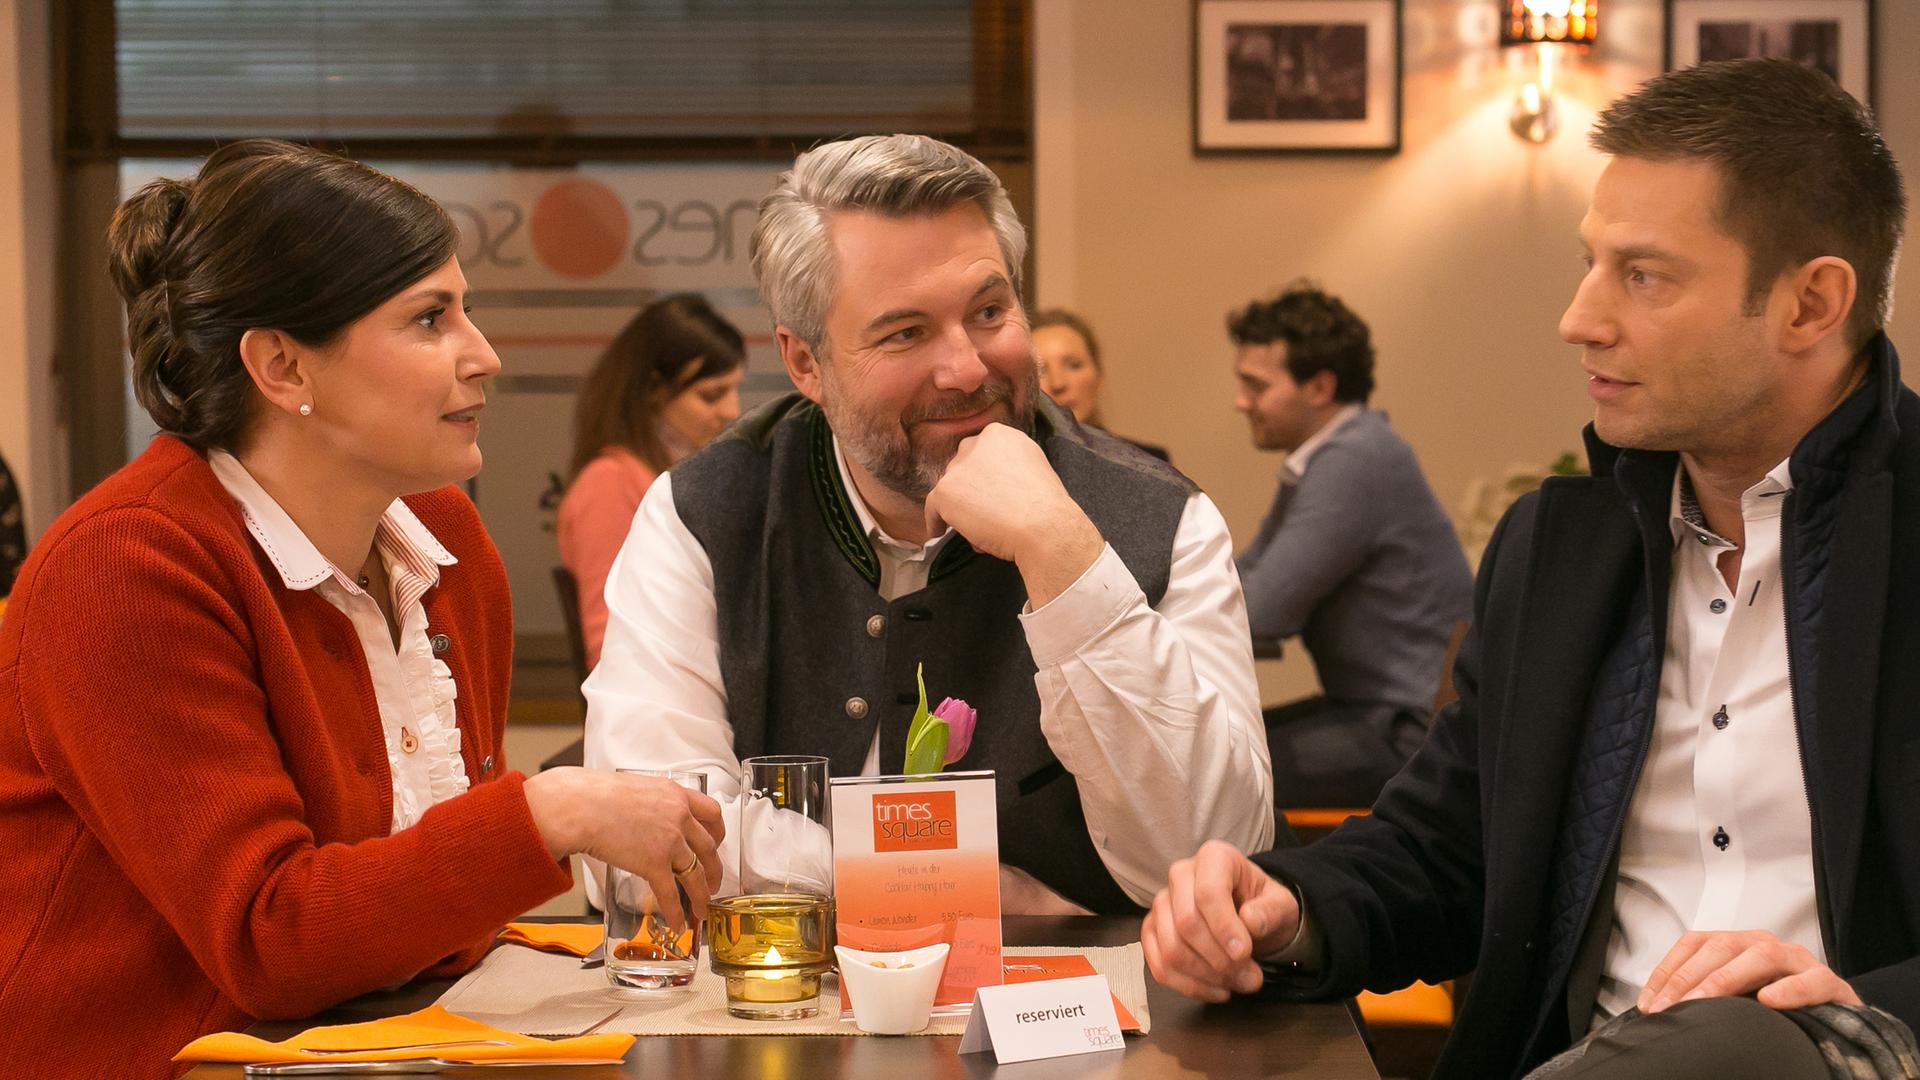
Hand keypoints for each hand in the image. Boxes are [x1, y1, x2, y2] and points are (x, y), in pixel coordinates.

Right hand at [524, 767, 725, 928]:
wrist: (579, 806)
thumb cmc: (595, 794)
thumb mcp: (636, 788)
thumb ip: (651, 803)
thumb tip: (645, 816)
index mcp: (675, 795)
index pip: (712, 813)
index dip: (718, 832)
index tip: (715, 843)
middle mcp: (679, 817)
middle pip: (709, 847)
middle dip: (715, 869)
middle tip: (713, 882)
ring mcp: (670, 841)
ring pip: (697, 874)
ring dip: (702, 895)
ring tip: (702, 909)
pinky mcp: (654, 863)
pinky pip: (671, 893)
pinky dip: (677, 912)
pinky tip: (678, 923)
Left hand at [924, 423, 1103, 607]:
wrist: (1043, 526)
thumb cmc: (1046, 505)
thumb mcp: (1032, 467)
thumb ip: (1008, 466)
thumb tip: (993, 483)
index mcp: (999, 434)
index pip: (979, 454)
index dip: (982, 476)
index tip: (989, 494)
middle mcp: (975, 443)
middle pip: (962, 470)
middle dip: (970, 491)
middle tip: (985, 514)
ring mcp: (957, 468)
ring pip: (950, 491)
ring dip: (961, 510)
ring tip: (981, 532)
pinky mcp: (944, 491)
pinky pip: (932, 509)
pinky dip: (935, 522)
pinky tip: (939, 533)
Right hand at [1142, 840, 1300, 1002]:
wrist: (1250, 917)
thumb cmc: (1263, 906)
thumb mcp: (1281, 905)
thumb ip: (1270, 911)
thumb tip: (1250, 921)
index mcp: (1214, 858)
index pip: (1208, 893)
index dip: (1224, 927)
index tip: (1244, 953)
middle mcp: (1181, 875)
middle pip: (1186, 922)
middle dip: (1219, 958)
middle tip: (1251, 977)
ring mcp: (1162, 904)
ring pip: (1171, 948)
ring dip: (1206, 976)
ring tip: (1238, 984)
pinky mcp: (1153, 931)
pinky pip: (1159, 966)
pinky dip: (1189, 986)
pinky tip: (1217, 990)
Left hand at [1637, 930, 1861, 1012]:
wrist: (1836, 1019)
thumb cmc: (1774, 1009)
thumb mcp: (1732, 997)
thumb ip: (1702, 995)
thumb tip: (1655, 1011)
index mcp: (1738, 944)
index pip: (1695, 944)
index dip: (1668, 971)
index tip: (1648, 1003)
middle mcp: (1765, 944)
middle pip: (1722, 947)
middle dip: (1688, 978)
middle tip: (1667, 1009)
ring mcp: (1798, 960)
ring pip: (1762, 955)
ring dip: (1726, 979)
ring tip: (1701, 1003)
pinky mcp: (1830, 983)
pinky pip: (1812, 980)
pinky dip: (1790, 989)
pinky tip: (1768, 1001)